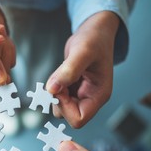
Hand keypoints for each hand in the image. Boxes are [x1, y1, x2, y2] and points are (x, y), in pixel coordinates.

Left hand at [46, 11, 118, 127]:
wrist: (95, 31)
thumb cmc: (95, 39)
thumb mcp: (83, 52)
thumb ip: (68, 71)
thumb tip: (52, 90)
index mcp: (98, 96)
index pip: (79, 119)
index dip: (65, 107)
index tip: (61, 88)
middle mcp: (90, 99)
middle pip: (67, 115)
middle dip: (58, 100)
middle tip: (58, 79)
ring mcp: (81, 95)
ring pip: (60, 107)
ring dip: (54, 93)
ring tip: (60, 74)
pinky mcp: (72, 90)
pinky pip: (57, 97)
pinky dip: (53, 88)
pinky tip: (59, 74)